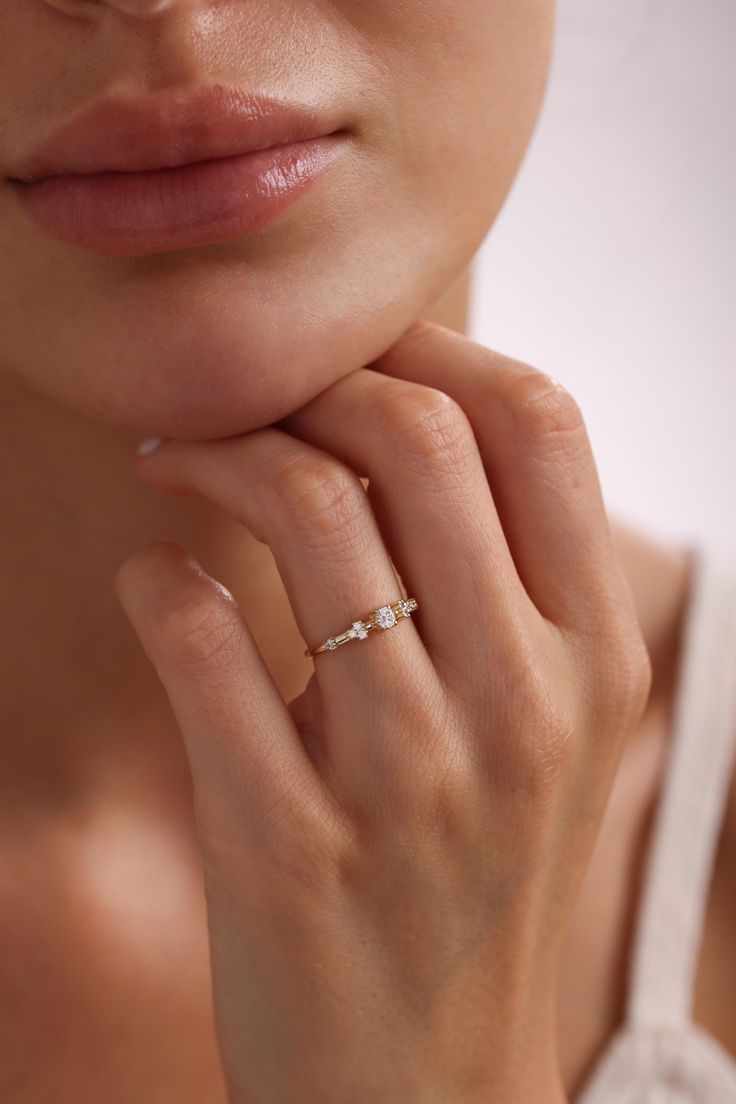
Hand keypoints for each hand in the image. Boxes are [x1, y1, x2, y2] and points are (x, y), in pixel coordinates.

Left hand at [115, 321, 651, 1103]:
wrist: (421, 1090)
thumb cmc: (474, 884)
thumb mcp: (542, 737)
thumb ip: (502, 592)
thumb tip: (400, 428)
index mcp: (593, 661)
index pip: (539, 423)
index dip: (435, 351)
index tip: (353, 358)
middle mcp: (521, 708)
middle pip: (417, 440)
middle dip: (309, 389)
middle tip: (246, 407)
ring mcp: (410, 781)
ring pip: (308, 516)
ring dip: (214, 457)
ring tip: (175, 464)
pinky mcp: (291, 845)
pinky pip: (203, 640)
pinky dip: (157, 580)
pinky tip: (155, 582)